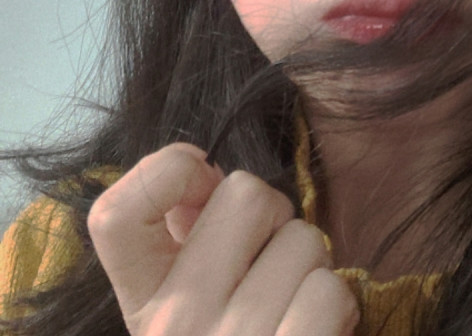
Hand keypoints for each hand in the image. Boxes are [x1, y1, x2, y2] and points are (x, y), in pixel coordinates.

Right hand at [88, 143, 358, 335]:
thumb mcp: (190, 302)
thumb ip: (190, 236)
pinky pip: (329, 291)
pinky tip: (319, 330)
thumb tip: (206, 171)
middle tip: (269, 259)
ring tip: (293, 303)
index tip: (203, 186)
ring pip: (303, 238)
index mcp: (144, 302)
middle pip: (247, 193)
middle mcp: (175, 325)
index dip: (167, 171)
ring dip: (311, 264)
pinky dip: (338, 305)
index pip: (114, 214)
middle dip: (274, 216)